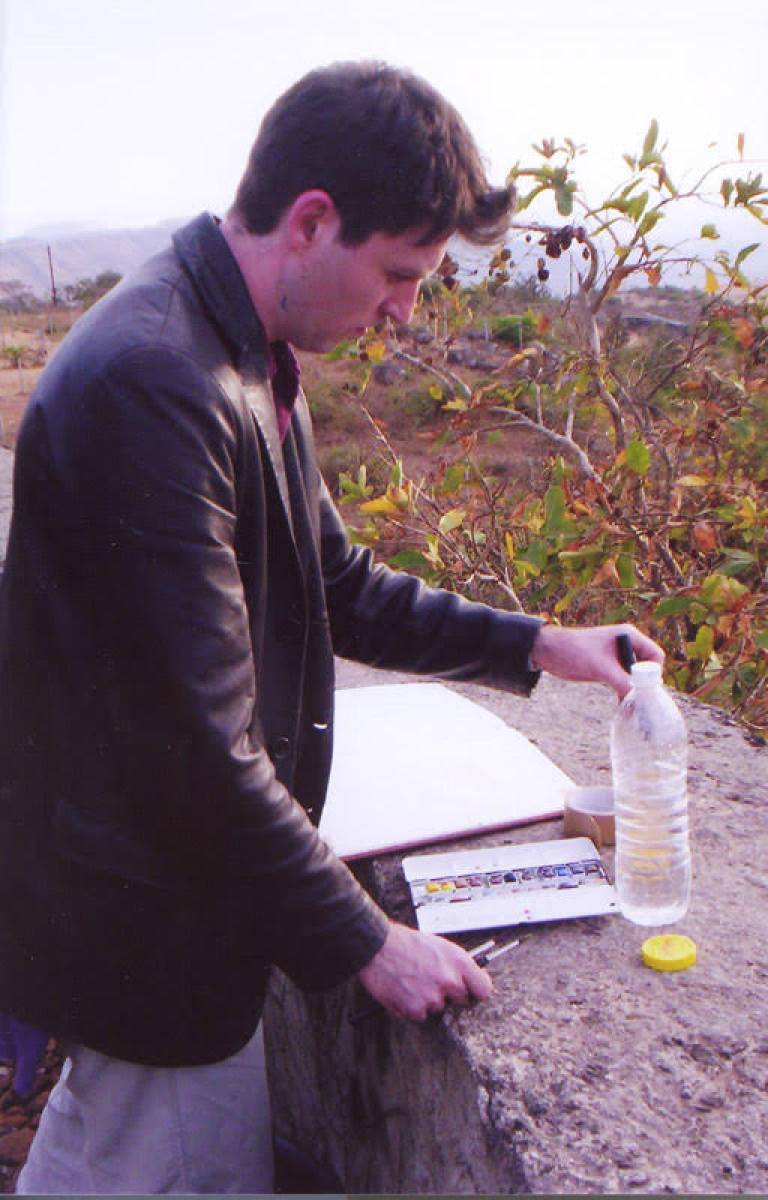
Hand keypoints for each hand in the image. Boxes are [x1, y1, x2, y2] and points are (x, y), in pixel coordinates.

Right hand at [357, 922, 492, 1021]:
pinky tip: (404, 989)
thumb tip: (468, 979)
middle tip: (431, 980)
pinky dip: (412, 1006)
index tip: (471, 990)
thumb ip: (457, 965)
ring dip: (428, 999)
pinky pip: (420, 1015)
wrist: (378, 946)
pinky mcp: (417, 1010)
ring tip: (413, 981)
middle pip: (461, 1000)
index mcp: (459, 962)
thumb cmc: (407, 943)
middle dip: (449, 993)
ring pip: (438, 1007)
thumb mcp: (440, 946)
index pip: (484, 989)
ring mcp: (434, 998)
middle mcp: (450, 981)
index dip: (476, 990)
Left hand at [530, 622, 662, 698]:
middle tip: (641, 702)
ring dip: (635, 693)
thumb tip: (639, 700)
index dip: (654, 673)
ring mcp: (617, 659)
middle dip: (645, 685)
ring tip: (632, 709)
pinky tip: (622, 708)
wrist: (548, 652)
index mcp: (629, 636)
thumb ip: (622, 682)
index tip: (645, 687)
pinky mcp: (608, 669)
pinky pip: (624, 684)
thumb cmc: (574, 650)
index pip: (655, 655)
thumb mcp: (601, 667)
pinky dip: (625, 694)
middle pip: (647, 669)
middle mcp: (626, 646)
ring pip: (636, 679)